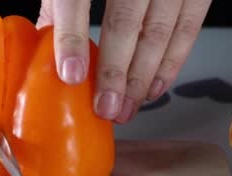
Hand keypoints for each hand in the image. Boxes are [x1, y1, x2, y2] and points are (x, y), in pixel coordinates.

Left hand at [36, 0, 211, 123]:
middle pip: (125, 21)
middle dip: (115, 72)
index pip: (75, 0)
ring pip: (159, 31)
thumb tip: (43, 49)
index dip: (72, 39)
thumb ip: (59, 8)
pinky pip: (189, 27)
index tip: (71, 75)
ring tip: (127, 108)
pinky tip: (154, 87)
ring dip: (142, 78)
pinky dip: (172, 63)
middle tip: (105, 107)